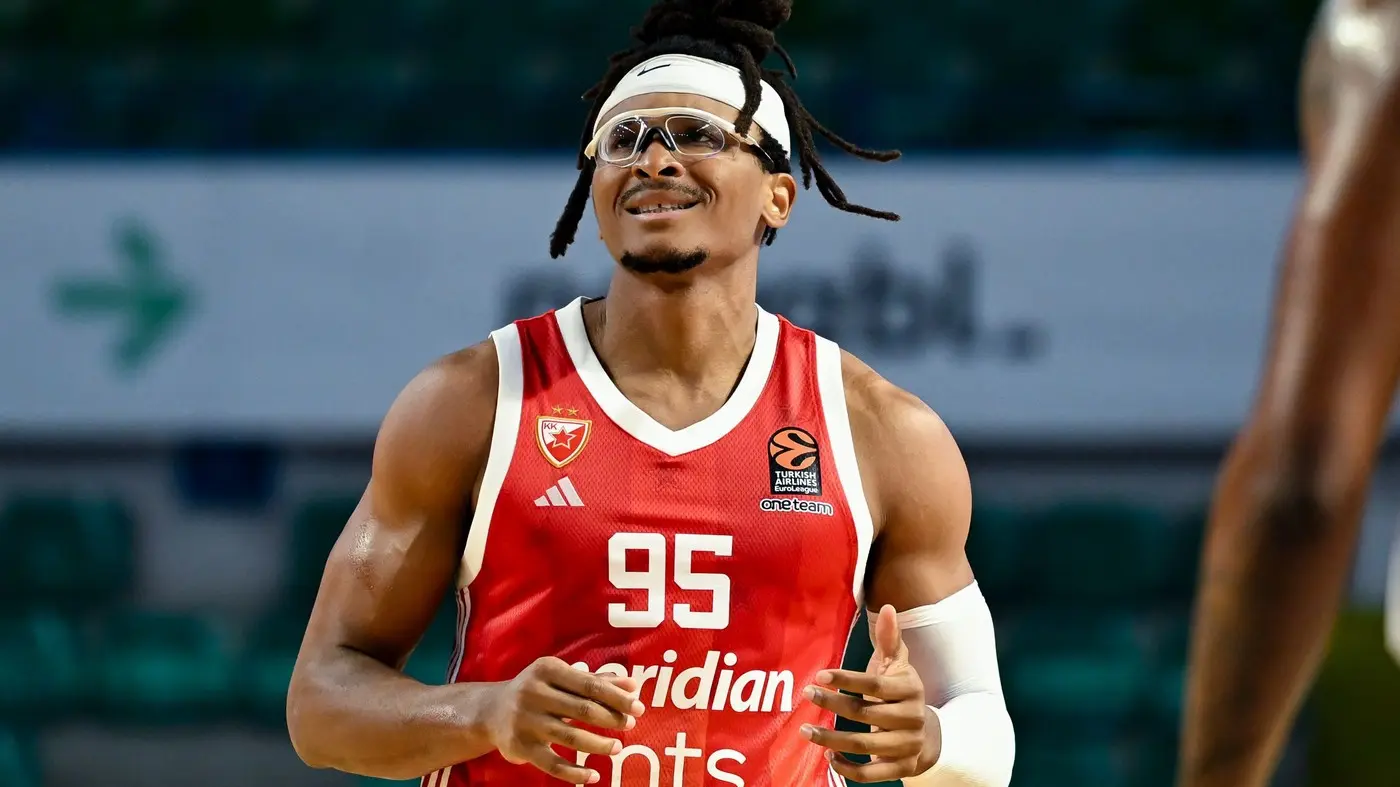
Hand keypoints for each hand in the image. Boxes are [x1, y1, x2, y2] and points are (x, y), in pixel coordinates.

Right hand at [485, 656, 646, 783]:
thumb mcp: (561, 678)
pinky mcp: (521, 747)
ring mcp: (526, 721)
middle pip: (583, 710)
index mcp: (547, 670)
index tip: (638, 707)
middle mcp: (533, 693)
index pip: (590, 684)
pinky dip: (575, 773)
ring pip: (571, 738)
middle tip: (629, 725)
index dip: (617, 697)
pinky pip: (553, 764)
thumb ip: (595, 681)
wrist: (490, 711)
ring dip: (599, 745)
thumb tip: (632, 685)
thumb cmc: (537, 690)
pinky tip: (593, 776)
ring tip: (617, 747)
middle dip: (611, 719)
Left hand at [801, 604, 939, 781]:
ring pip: (865, 746)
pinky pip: (872, 775)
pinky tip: (828, 757)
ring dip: (832, 739)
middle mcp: (911, 718)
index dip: (847, 680)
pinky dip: (848, 769)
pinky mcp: (902, 769)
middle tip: (807, 696)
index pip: (875, 685)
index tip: (819, 676)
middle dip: (833, 705)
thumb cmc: (901, 693)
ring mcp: (908, 746)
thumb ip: (890, 639)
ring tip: (807, 730)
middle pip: (866, 714)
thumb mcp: (897, 666)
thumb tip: (887, 607)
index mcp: (910, 690)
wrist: (929, 735)